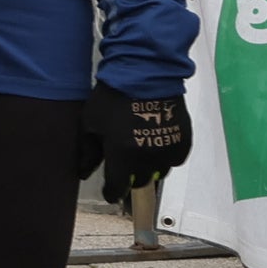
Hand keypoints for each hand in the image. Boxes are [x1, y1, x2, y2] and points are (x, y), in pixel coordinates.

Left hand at [86, 87, 190, 207]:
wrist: (145, 76)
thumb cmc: (112, 98)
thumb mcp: (91, 124)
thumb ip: (87, 152)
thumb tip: (83, 173)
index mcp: (122, 156)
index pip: (117, 187)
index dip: (111, 192)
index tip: (109, 191)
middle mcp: (148, 158)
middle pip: (139, 182)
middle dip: (129, 177)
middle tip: (123, 164)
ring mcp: (168, 150)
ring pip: (158, 173)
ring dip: (148, 168)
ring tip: (140, 150)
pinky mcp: (183, 142)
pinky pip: (174, 160)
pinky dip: (165, 156)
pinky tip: (155, 142)